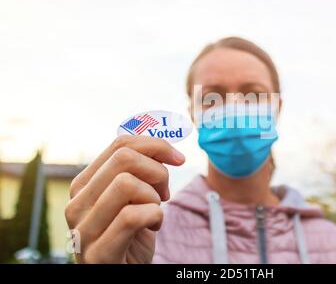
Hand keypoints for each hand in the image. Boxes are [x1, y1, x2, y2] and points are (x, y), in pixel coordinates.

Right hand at [65, 135, 184, 262]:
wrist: (123, 271)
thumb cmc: (131, 233)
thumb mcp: (131, 196)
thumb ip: (137, 171)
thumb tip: (163, 147)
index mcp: (84, 184)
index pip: (120, 144)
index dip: (155, 145)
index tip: (177, 158)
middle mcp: (77, 202)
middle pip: (124, 158)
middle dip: (157, 170)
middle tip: (164, 192)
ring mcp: (84, 229)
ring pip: (126, 184)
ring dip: (153, 197)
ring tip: (154, 210)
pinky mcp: (98, 253)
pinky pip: (132, 216)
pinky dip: (154, 216)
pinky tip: (153, 226)